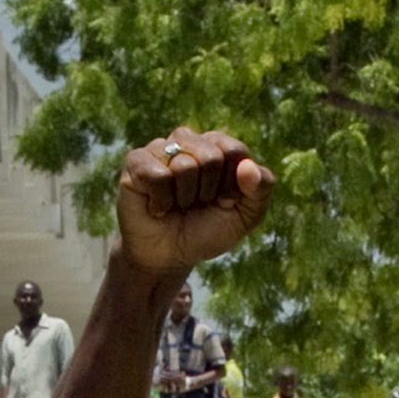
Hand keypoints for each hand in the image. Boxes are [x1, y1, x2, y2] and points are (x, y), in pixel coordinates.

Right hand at [115, 127, 272, 277]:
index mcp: (217, 146)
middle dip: (207, 192)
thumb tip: (248, 167)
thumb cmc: (206, 231)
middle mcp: (189, 140)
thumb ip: (261, 189)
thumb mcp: (245, 216)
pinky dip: (162, 201)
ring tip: (176, 205)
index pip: (236, 151)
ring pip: (184, 165)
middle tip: (195, 205)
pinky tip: (157, 207)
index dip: (232, 185)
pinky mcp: (136, 162)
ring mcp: (161, 148)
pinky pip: (158, 176)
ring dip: (184, 198)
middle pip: (211, 157)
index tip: (224, 202)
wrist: (168, 257)